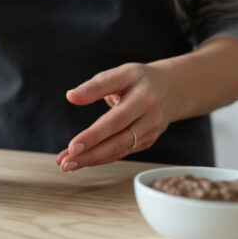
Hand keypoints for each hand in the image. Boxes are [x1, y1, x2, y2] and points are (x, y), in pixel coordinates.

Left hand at [56, 62, 179, 171]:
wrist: (172, 88)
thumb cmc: (139, 79)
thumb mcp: (120, 74)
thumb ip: (95, 85)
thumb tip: (71, 96)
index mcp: (143, 98)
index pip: (116, 119)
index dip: (94, 135)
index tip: (72, 146)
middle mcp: (149, 119)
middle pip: (118, 141)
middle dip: (90, 154)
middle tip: (66, 163)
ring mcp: (150, 133)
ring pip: (119, 151)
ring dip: (91, 160)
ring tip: (67, 164)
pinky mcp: (146, 142)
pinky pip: (121, 153)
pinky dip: (100, 158)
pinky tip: (82, 160)